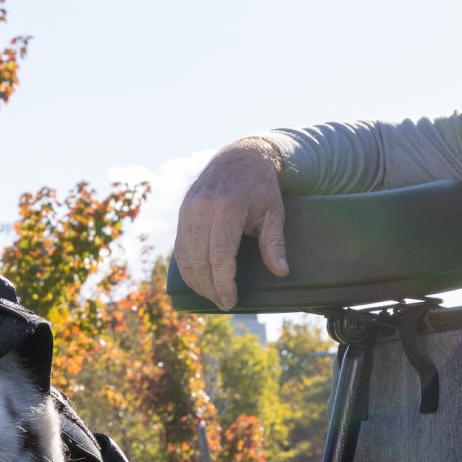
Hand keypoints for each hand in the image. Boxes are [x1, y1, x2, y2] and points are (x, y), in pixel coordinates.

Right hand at [173, 137, 289, 309]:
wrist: (239, 158)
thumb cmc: (260, 187)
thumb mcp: (274, 212)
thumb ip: (274, 243)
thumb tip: (281, 272)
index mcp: (226, 209)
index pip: (219, 255)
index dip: (223, 282)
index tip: (230, 301)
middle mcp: (202, 210)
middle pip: (199, 260)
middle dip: (210, 287)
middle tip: (225, 303)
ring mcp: (188, 211)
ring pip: (186, 257)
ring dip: (198, 281)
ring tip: (213, 295)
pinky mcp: (182, 214)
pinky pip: (180, 249)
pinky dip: (188, 269)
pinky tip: (200, 281)